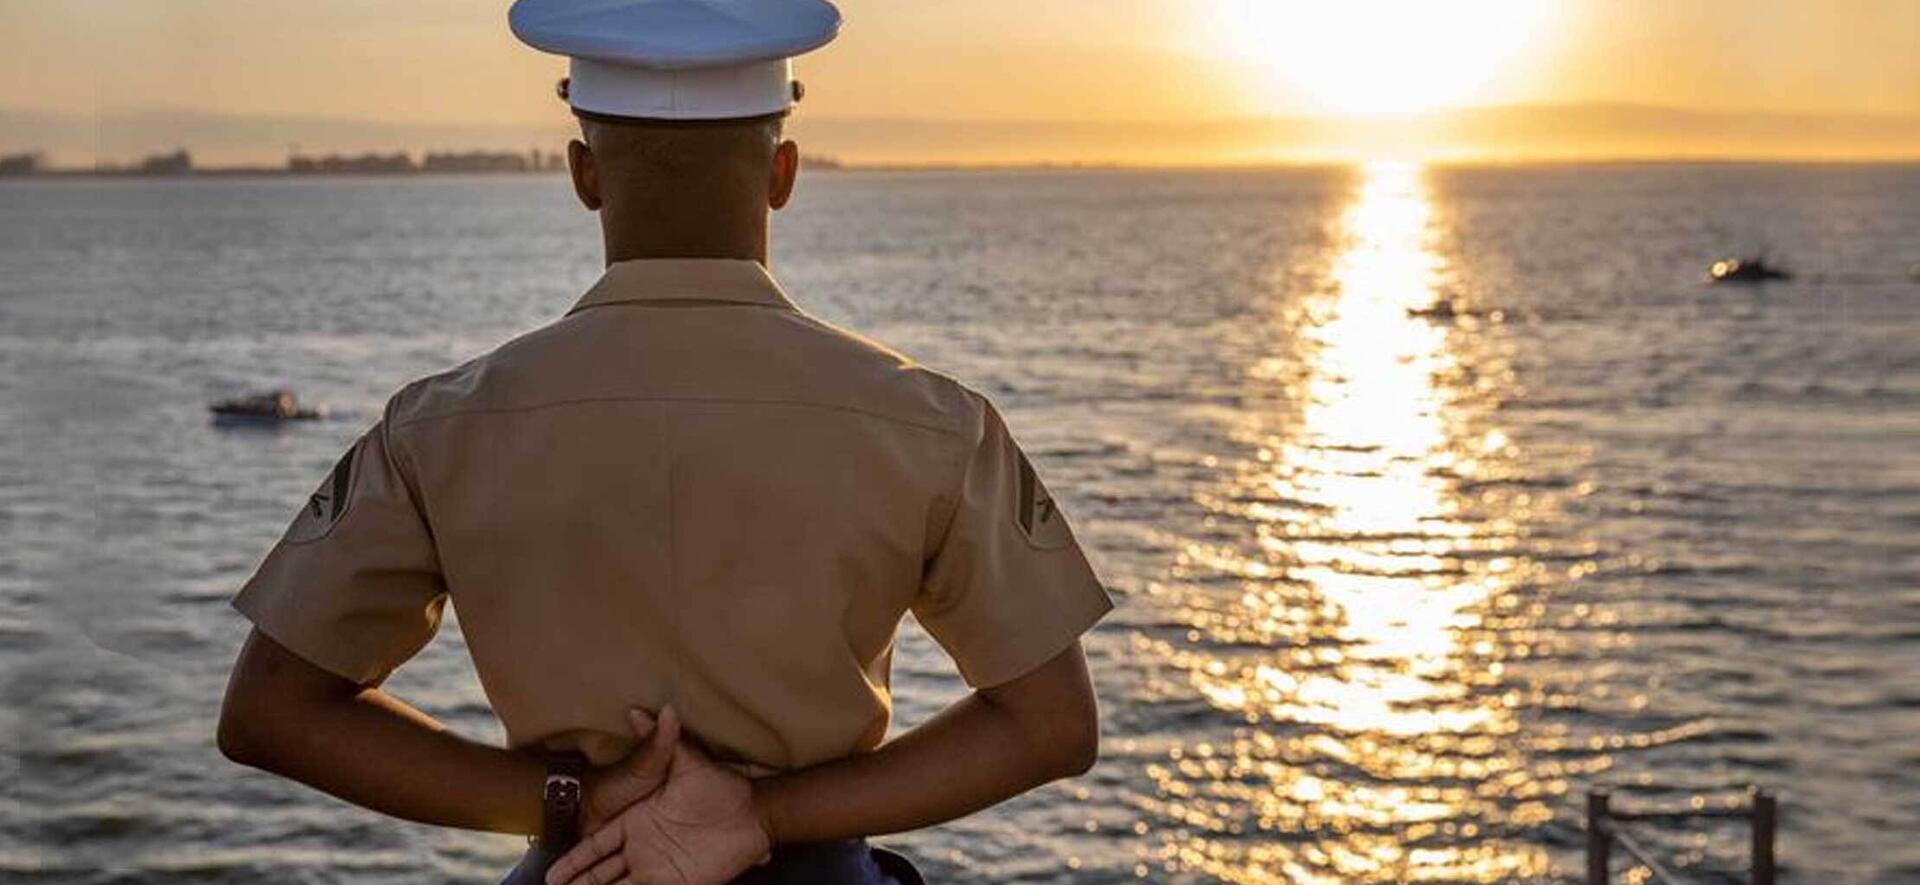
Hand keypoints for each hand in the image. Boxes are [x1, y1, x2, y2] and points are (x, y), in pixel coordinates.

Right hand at [546, 710, 770, 884]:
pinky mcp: (677, 883)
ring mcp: (657, 868)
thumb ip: (661, 738)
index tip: (553, 873)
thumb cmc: (716, 787)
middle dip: (579, 884)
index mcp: (636, 822)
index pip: (596, 846)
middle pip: (600, 873)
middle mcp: (641, 848)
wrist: (752, 812)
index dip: (575, 860)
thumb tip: (639, 709)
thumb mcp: (685, 762)